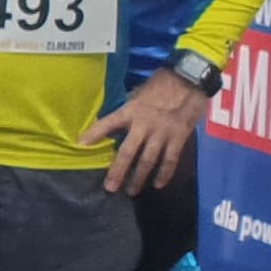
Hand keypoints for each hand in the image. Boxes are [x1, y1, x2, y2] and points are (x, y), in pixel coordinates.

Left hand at [78, 66, 208, 194]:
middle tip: (110, 188)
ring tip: (131, 191)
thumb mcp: (139, 92)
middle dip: (118, 171)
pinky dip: (165, 173)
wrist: (190, 79)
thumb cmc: (162, 83)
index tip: (80, 144)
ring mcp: (162, 133)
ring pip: (148, 160)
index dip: (94, 133)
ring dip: (139, 178)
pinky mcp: (179, 137)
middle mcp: (144, 124)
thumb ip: (129, 108)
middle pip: (127, 152)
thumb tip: (118, 121)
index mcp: (131, 111)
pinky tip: (158, 184)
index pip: (108, 123)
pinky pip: (170, 159)